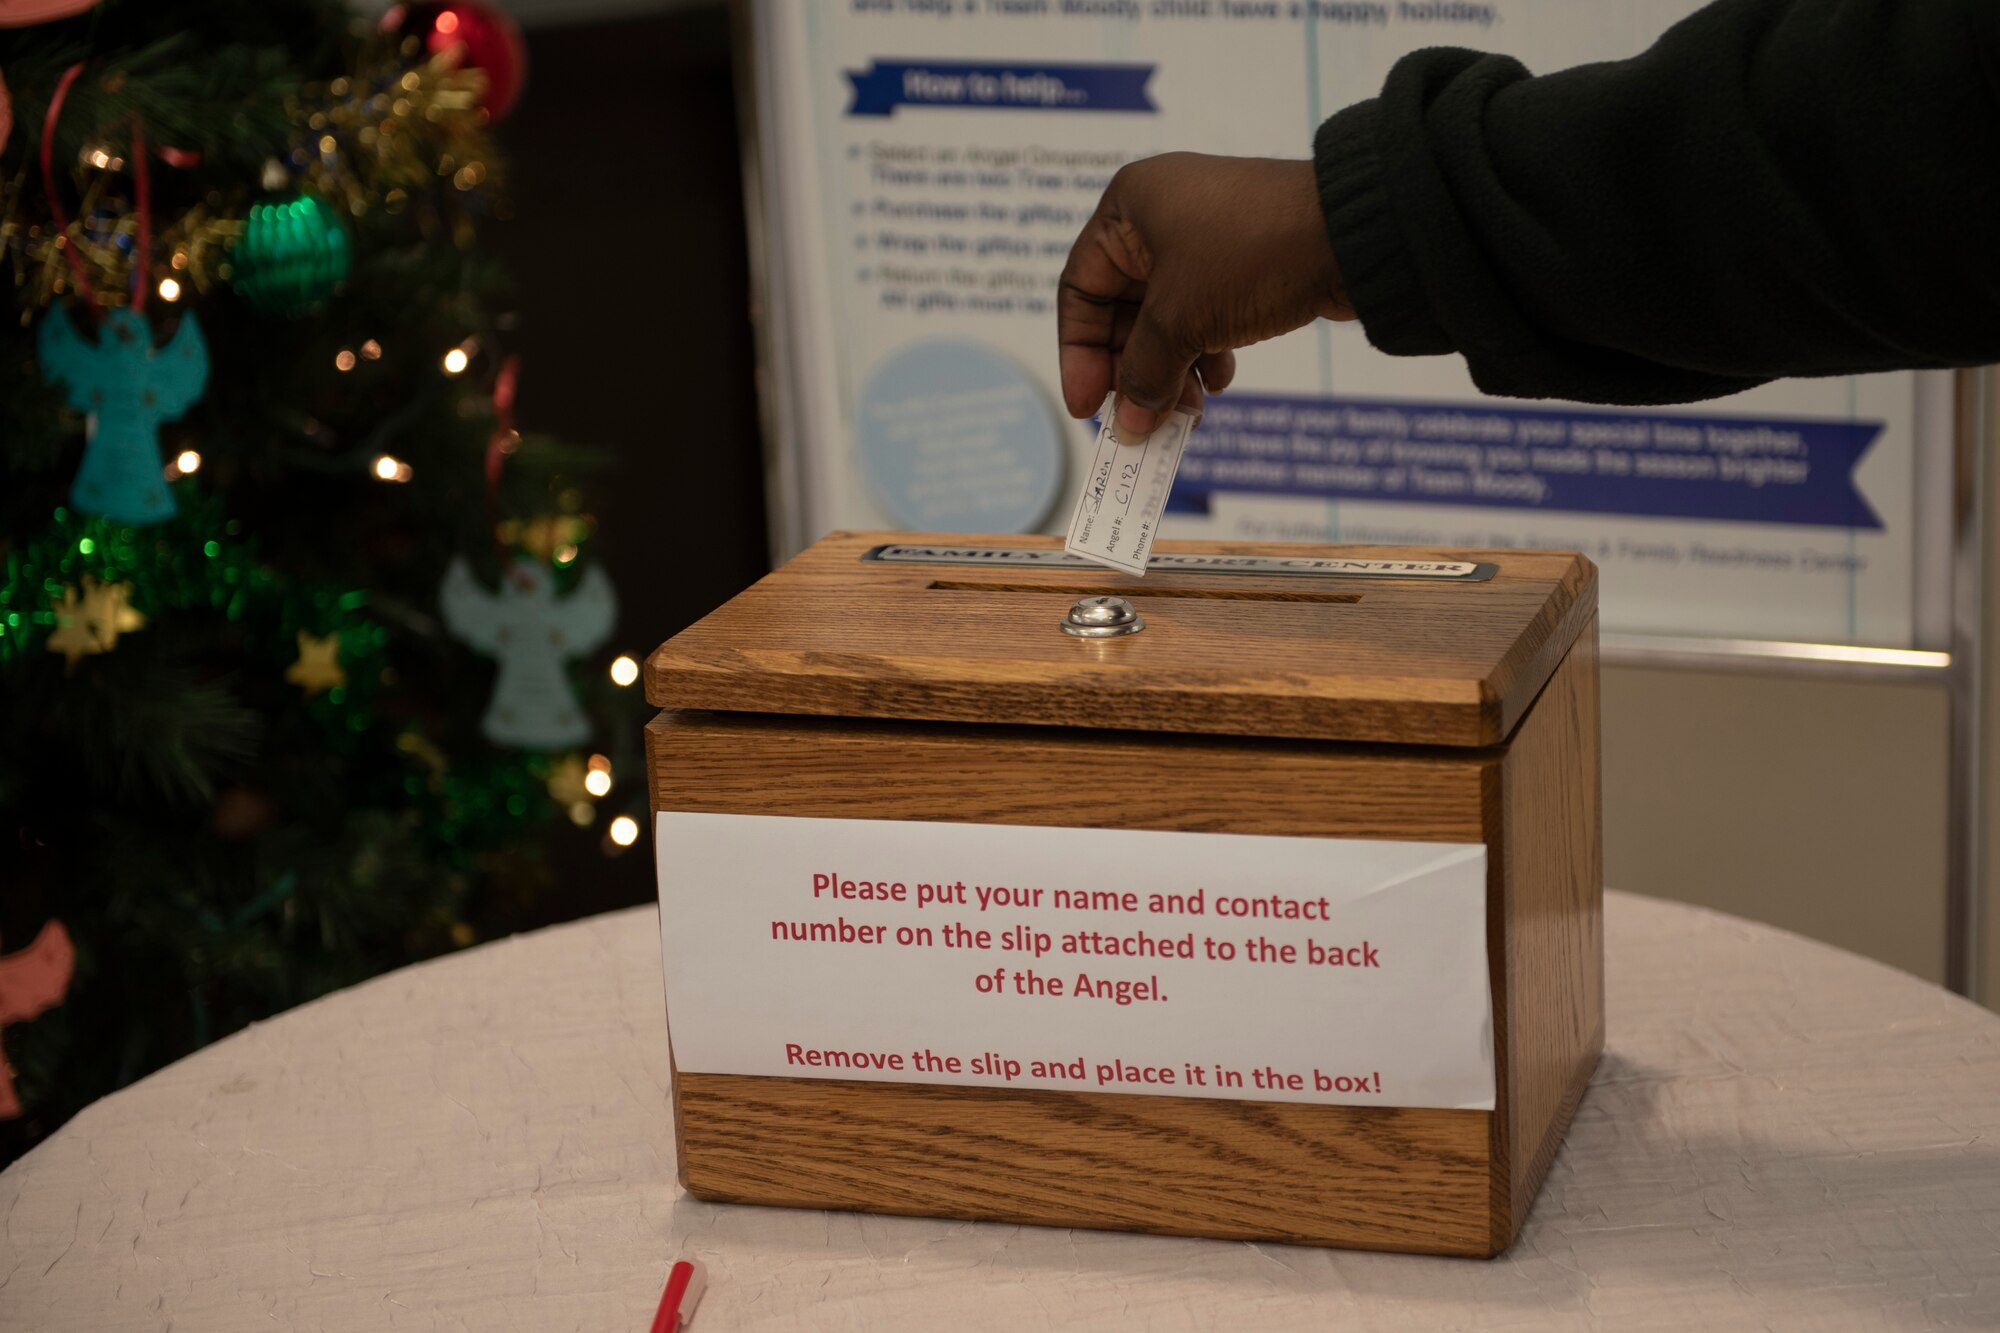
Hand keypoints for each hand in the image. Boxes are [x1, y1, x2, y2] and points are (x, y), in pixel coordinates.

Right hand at [1057, 153, 1353, 440]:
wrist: (1356, 233)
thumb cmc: (1250, 256)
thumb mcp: (1181, 318)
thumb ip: (1143, 373)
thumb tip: (1127, 425)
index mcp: (1129, 209)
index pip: (1081, 290)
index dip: (1079, 354)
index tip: (1089, 407)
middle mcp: (1160, 217)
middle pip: (1123, 310)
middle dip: (1133, 371)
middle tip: (1141, 421)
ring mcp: (1205, 238)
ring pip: (1168, 319)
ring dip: (1171, 371)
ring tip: (1186, 413)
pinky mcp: (1244, 260)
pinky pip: (1205, 314)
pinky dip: (1204, 352)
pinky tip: (1219, 382)